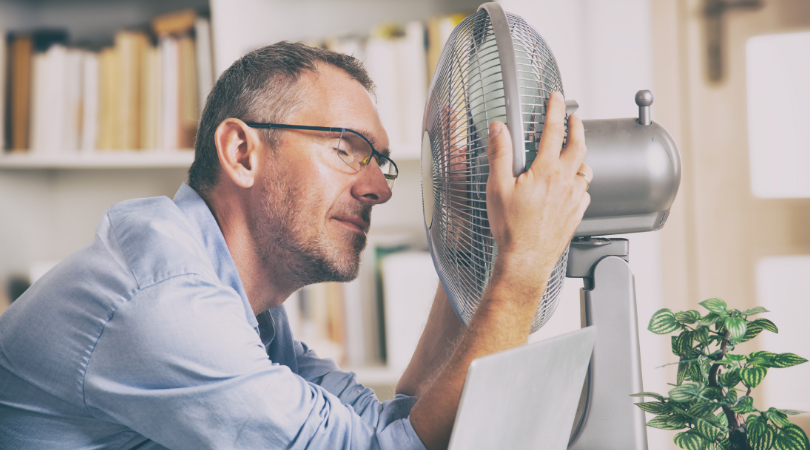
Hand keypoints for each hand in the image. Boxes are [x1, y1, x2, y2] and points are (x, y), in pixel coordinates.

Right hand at [485, 91, 590, 299]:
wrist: (525, 260)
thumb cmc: (510, 228)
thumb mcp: (497, 187)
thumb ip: (499, 154)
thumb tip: (499, 129)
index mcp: (546, 171)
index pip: (554, 131)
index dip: (555, 110)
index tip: (557, 98)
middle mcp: (565, 182)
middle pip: (579, 146)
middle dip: (577, 127)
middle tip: (574, 118)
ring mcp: (574, 199)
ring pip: (585, 170)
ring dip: (580, 157)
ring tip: (573, 153)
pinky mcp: (577, 215)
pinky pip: (585, 192)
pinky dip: (580, 183)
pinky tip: (572, 186)